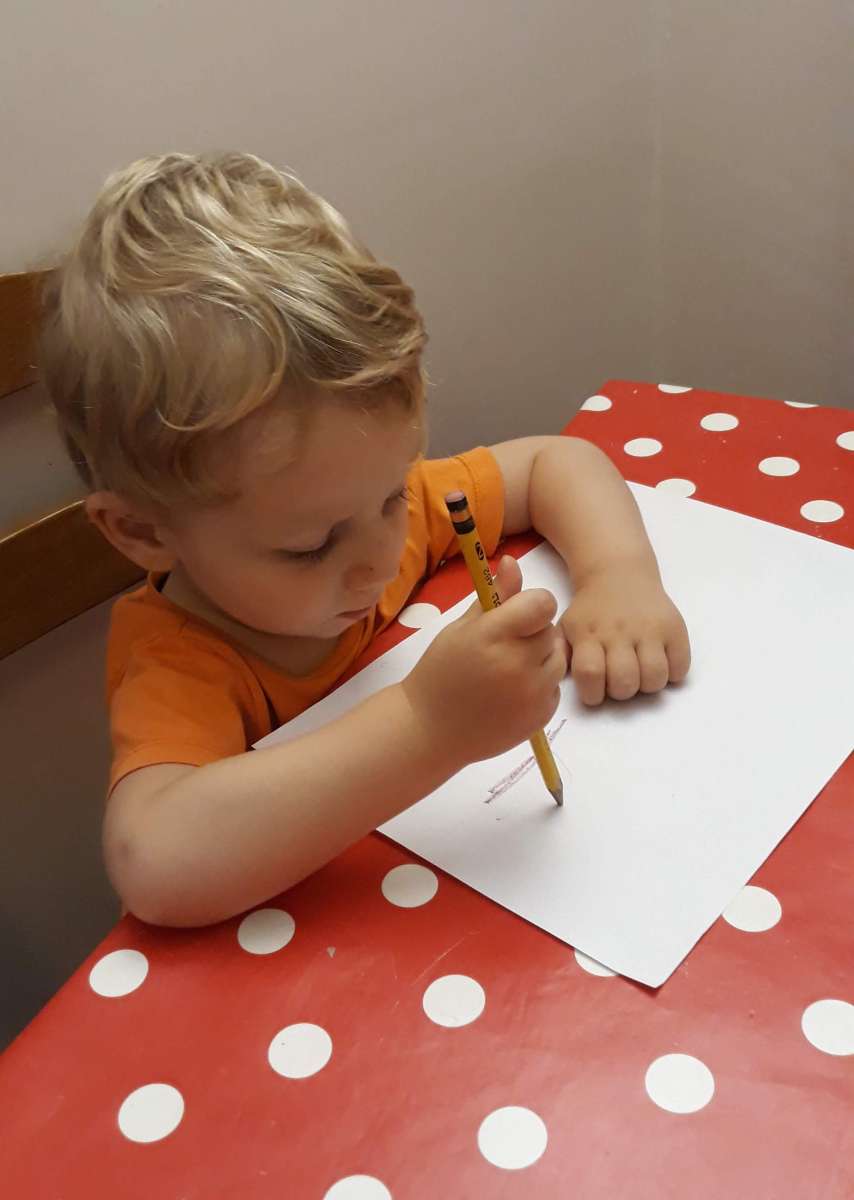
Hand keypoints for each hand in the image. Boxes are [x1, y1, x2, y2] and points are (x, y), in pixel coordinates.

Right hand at [402, 556, 566, 764]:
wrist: (430, 730)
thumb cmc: (441, 672)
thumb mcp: (462, 628)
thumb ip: (494, 595)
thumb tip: (513, 561)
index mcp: (493, 635)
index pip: (543, 603)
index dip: (532, 605)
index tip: (516, 615)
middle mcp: (518, 663)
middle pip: (550, 630)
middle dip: (533, 633)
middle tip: (504, 647)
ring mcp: (532, 693)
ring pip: (557, 658)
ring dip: (540, 658)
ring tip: (507, 670)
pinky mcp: (541, 716)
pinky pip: (554, 687)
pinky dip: (539, 686)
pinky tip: (510, 693)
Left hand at [560, 563, 690, 704]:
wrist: (618, 572)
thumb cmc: (590, 609)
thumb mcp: (566, 625)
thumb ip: (559, 652)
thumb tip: (554, 675)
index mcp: (589, 634)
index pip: (590, 674)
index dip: (593, 693)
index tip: (595, 690)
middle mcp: (619, 631)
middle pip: (625, 682)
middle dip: (621, 691)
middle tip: (619, 680)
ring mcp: (649, 629)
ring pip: (654, 678)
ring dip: (647, 685)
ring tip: (640, 673)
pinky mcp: (674, 627)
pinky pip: (680, 667)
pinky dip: (672, 673)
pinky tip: (659, 661)